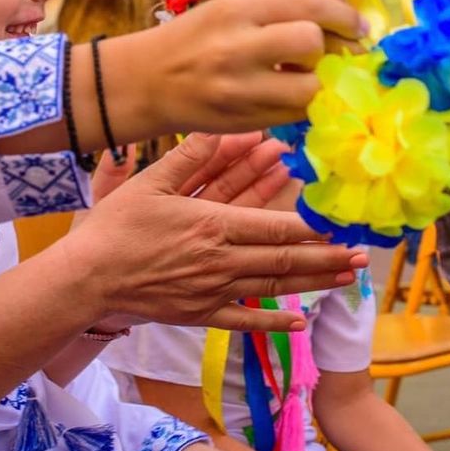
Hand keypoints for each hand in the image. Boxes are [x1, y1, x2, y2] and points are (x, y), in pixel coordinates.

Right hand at [68, 131, 366, 333]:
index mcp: (214, 225)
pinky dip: (273, 321)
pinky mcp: (199, 314)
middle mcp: (221, 260)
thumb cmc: (115, 227)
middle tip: (362, 254)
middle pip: (286, 260)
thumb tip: (226, 127)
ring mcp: (213, 291)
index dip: (314, 226)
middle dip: (327, 256)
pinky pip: (243, 319)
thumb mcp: (152, 182)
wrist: (86, 279)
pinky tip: (299, 323)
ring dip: (314, 283)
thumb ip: (192, 156)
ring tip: (347, 279)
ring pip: (273, 287)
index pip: (276, 226)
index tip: (342, 222)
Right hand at [142, 0, 366, 130]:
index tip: (357, 23)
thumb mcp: (230, 5)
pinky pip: (298, 115)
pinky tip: (300, 93)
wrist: (148, 82)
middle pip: (312, 42)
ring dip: (323, 81)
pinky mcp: (246, 122)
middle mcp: (238, 47)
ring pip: (310, 87)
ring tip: (317, 74)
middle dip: (331, 46)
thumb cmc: (195, 38)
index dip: (342, 13)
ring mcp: (242, 90)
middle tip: (336, 50)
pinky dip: (308, 104)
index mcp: (237, 9)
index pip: (306, 3)